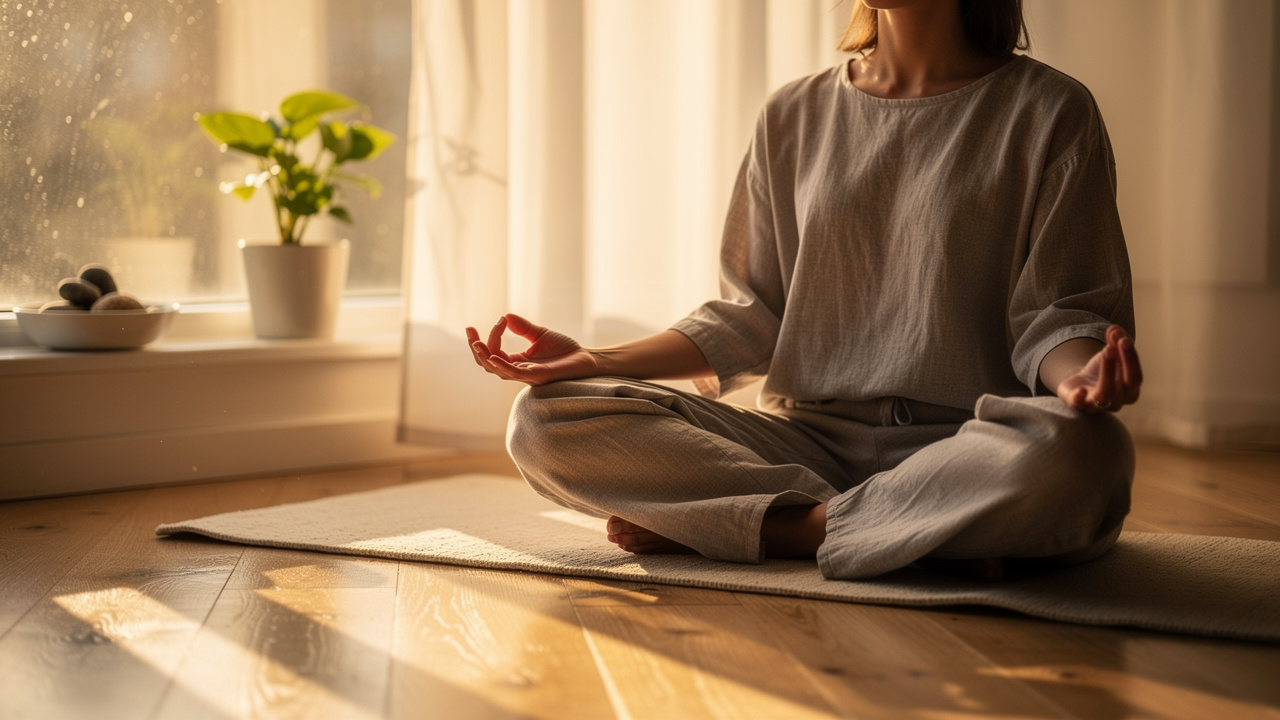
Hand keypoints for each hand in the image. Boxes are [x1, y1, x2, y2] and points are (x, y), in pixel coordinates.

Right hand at [465, 313, 598, 385]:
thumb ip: (522, 328)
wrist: (587, 359)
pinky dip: (502, 365)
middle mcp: (518, 371)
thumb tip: (505, 316)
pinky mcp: (538, 376)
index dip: (492, 336)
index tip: (500, 319)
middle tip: (469, 331)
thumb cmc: (565, 350)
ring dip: (484, 356)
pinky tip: (493, 356)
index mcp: (516, 362)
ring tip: (476, 342)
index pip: (493, 351)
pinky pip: (514, 374)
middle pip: (487, 363)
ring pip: (496, 370)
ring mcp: (526, 375)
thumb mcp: (540, 334)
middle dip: (476, 348)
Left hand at [1056, 325, 1142, 413]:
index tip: (1124, 339)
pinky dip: (1080, 398)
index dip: (1132, 358)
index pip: (1136, 377)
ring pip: (1106, 393)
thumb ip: (1115, 342)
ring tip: (1105, 350)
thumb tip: (1115, 328)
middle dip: (1124, 361)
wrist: (1080, 385)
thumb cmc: (1101, 371)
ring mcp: (1098, 406)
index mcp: (1130, 392)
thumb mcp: (1110, 355)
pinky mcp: (1078, 405)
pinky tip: (1080, 390)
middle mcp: (1118, 402)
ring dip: (1108, 370)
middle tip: (1118, 340)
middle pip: (1127, 384)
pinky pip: (1080, 404)